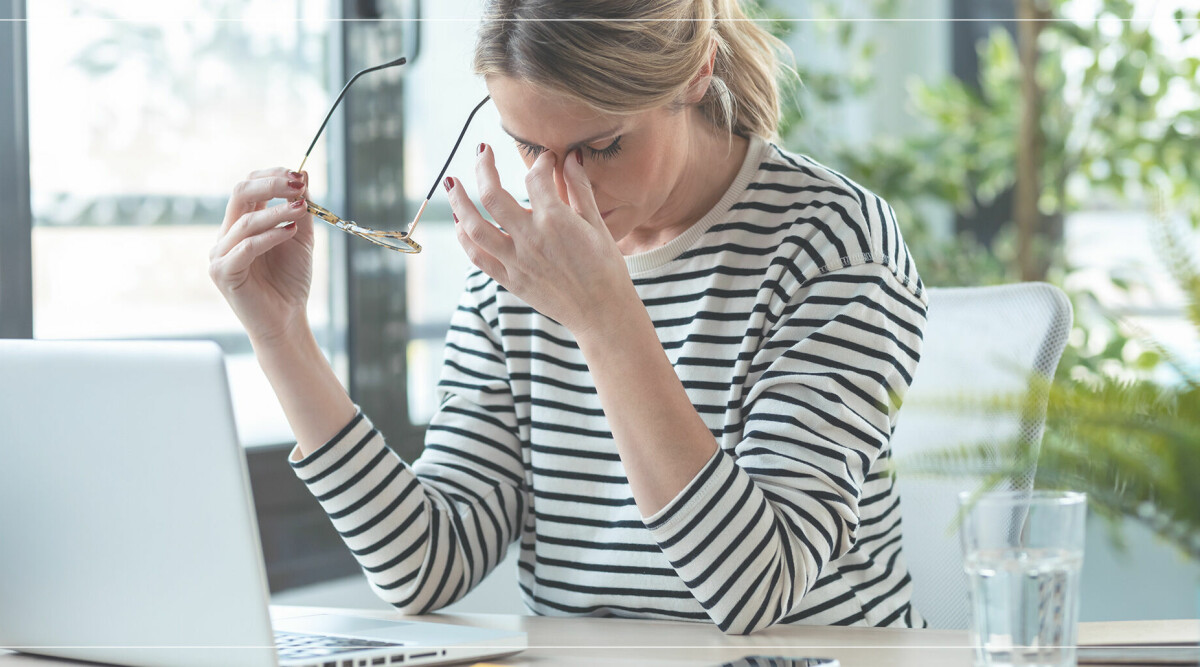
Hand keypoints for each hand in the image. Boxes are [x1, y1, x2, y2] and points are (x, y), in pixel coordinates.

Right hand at [209, 167, 314, 346]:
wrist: (287, 319)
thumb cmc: (291, 280)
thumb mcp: (300, 237)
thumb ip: (300, 208)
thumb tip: (304, 173)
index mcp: (241, 223)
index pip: (249, 186)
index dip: (272, 176)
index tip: (298, 174)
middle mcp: (226, 235)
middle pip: (240, 193)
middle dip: (271, 184)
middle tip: (298, 184)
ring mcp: (220, 254)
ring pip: (246, 220)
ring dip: (277, 211)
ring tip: (302, 209)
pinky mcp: (223, 273)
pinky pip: (246, 247)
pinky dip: (270, 236)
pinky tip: (291, 231)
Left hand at [446, 146, 637, 336]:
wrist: (601, 312)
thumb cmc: (606, 268)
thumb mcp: (597, 224)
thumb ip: (580, 188)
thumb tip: (572, 156)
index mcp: (555, 220)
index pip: (536, 177)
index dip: (540, 162)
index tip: (546, 160)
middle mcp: (530, 238)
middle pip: (492, 194)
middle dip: (483, 166)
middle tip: (482, 151)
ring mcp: (516, 261)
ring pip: (474, 226)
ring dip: (459, 202)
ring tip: (452, 183)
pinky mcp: (511, 280)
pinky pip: (478, 257)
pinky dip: (465, 238)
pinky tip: (460, 224)